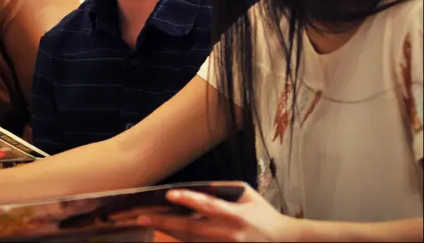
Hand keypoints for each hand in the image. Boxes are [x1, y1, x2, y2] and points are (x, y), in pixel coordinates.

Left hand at [136, 183, 299, 241]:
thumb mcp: (247, 194)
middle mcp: (226, 234)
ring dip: (169, 232)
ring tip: (149, 222)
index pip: (207, 206)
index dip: (188, 200)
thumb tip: (202, 187)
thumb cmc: (263, 214)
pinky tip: (168, 233)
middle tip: (142, 216)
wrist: (281, 242)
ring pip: (190, 242)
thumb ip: (225, 189)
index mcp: (235, 215)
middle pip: (190, 229)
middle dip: (165, 222)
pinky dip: (183, 241)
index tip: (169, 194)